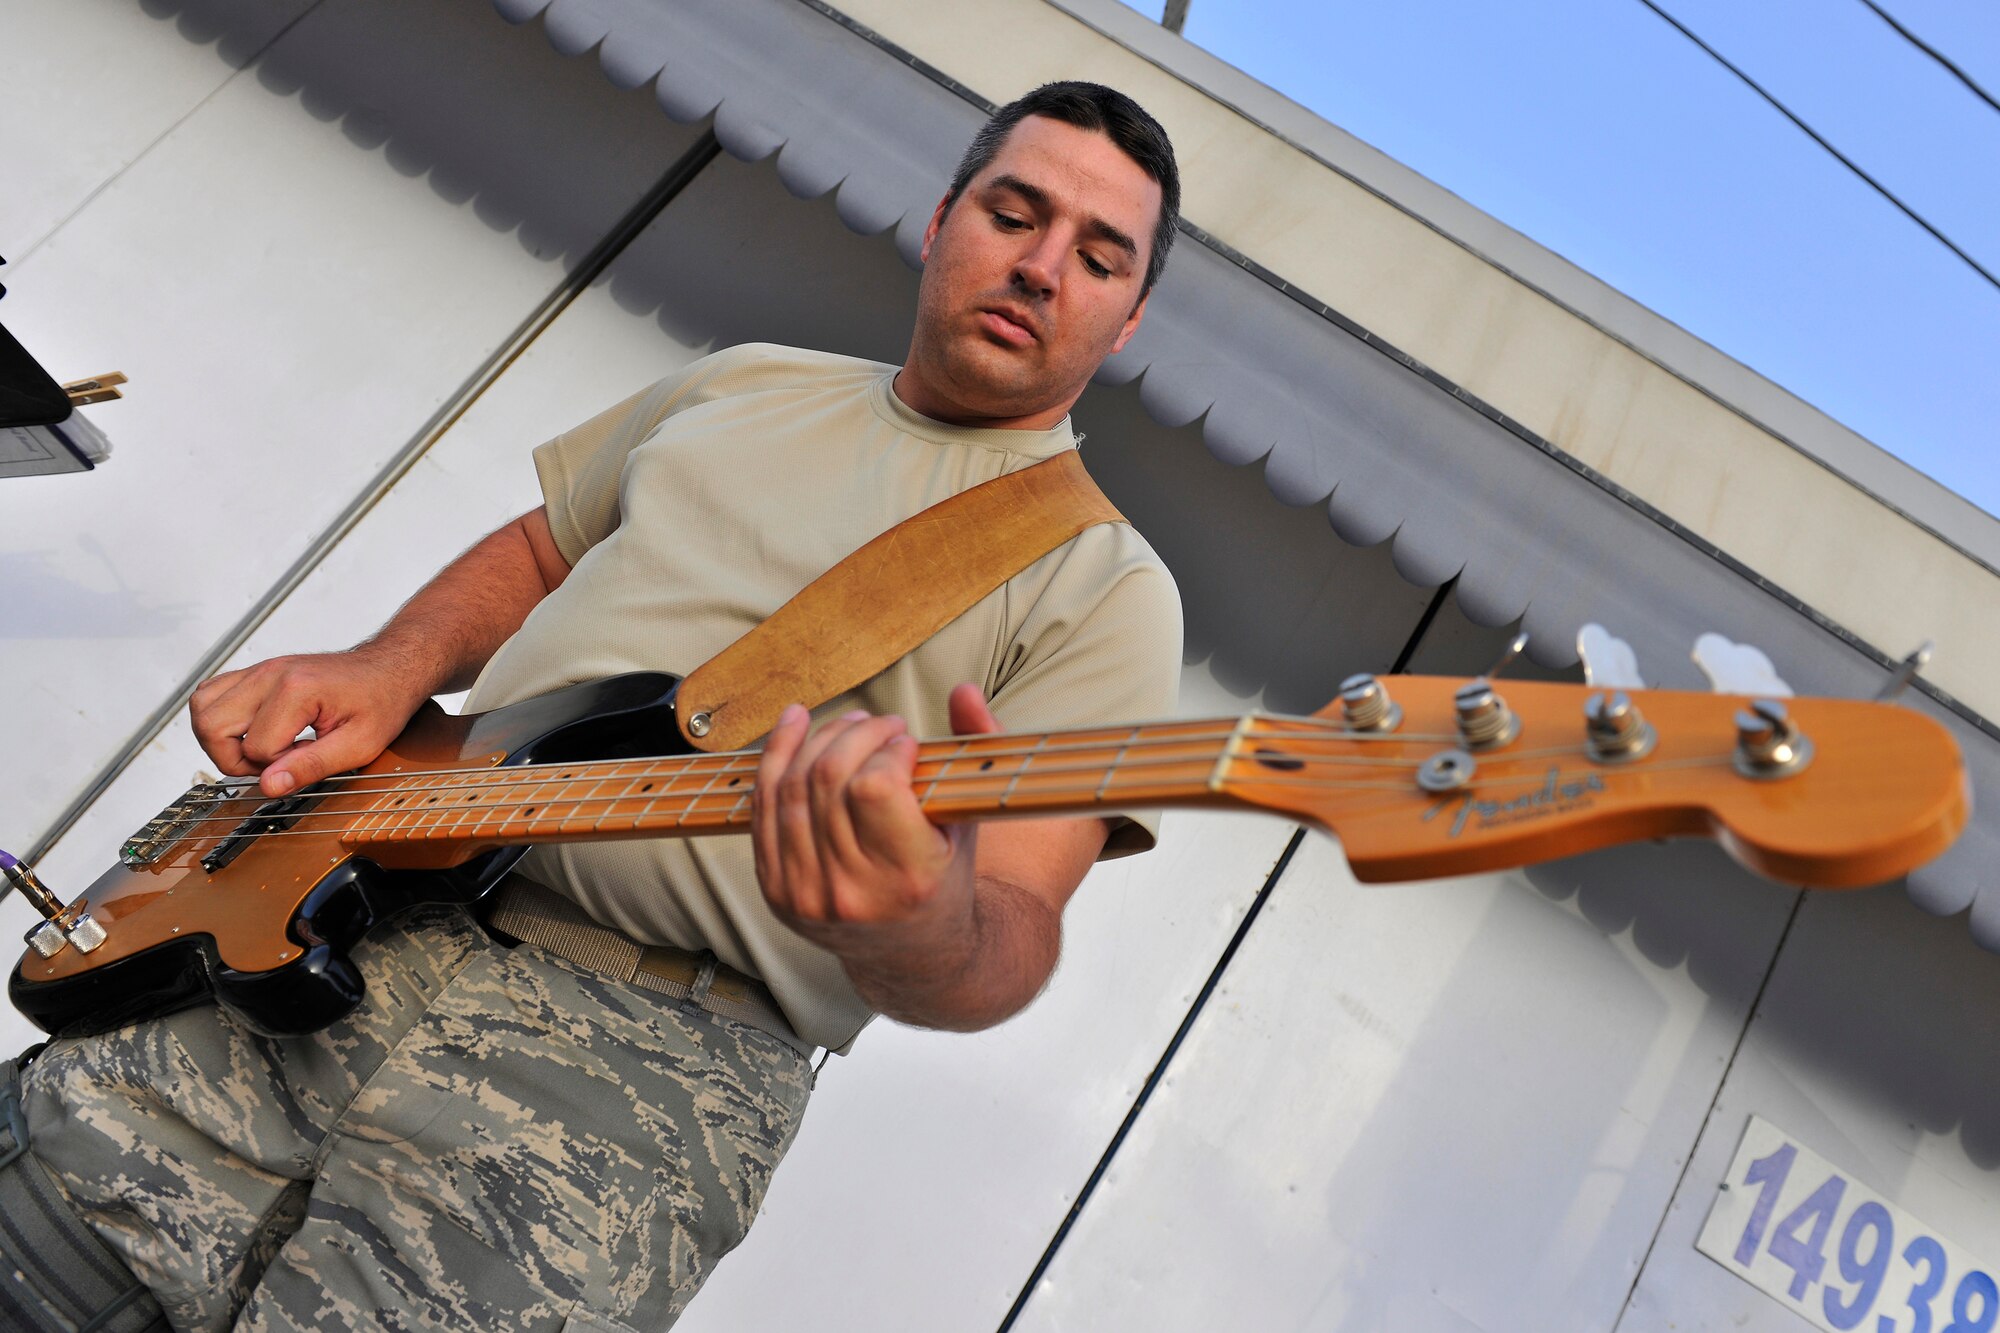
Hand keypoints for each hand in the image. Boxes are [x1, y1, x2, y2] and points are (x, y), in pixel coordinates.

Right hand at [190, 647, 429, 796]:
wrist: (390, 669)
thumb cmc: (381, 702)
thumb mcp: (359, 745)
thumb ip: (311, 767)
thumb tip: (269, 787)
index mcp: (296, 690)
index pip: (256, 748)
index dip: (278, 767)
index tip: (306, 759)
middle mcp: (270, 674)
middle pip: (211, 726)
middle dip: (233, 758)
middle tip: (273, 763)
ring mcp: (260, 670)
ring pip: (202, 707)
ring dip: (220, 739)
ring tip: (261, 749)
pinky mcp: (257, 672)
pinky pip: (212, 694)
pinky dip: (220, 720)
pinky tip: (253, 731)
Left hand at [752, 684, 1002, 960]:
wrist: (914, 956)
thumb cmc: (947, 879)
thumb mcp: (974, 821)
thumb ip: (979, 750)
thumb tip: (964, 690)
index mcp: (908, 880)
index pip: (875, 787)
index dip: (889, 752)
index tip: (909, 747)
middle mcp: (851, 893)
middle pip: (829, 779)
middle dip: (857, 734)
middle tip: (883, 726)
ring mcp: (806, 895)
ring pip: (792, 787)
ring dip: (820, 738)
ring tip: (853, 725)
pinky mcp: (776, 890)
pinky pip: (764, 808)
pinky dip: (776, 757)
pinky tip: (795, 725)